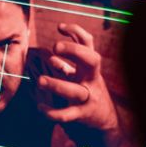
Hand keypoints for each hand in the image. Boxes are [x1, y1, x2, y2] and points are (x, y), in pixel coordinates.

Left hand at [36, 22, 123, 146]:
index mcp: (90, 67)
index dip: (76, 31)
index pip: (88, 43)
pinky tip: (40, 107)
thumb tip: (51, 54)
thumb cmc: (89, 91)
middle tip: (55, 46)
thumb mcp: (82, 75)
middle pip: (91, 60)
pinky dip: (53, 112)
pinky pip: (68, 114)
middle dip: (74, 51)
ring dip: (57, 85)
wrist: (106, 119)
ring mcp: (88, 97)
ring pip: (75, 90)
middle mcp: (92, 79)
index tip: (60, 27)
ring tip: (39, 80)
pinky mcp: (82, 114)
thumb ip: (68, 64)